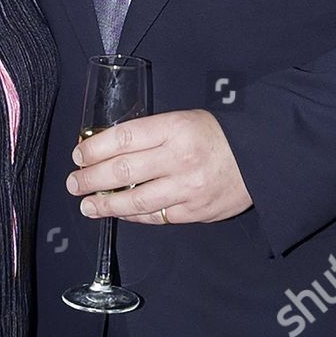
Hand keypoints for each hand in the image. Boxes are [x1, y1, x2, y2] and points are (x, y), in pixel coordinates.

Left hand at [66, 109, 253, 225]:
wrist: (262, 158)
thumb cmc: (217, 135)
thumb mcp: (183, 120)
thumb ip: (150, 134)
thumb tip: (106, 148)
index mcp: (175, 128)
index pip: (123, 138)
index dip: (94, 148)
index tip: (78, 155)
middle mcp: (179, 158)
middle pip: (122, 170)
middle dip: (90, 178)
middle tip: (73, 183)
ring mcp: (187, 188)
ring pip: (135, 200)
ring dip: (105, 204)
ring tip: (87, 205)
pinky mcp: (195, 212)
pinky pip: (155, 217)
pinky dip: (132, 214)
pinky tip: (118, 212)